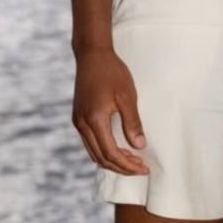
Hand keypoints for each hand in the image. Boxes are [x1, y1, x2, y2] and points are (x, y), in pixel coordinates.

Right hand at [71, 47, 149, 174]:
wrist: (92, 54)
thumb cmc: (112, 72)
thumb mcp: (127, 96)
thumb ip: (132, 122)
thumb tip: (139, 146)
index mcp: (94, 120)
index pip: (111, 153)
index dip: (127, 164)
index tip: (144, 168)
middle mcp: (82, 124)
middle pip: (101, 158)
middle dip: (121, 167)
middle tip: (141, 168)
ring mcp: (78, 121)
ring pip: (94, 153)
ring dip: (112, 161)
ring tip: (132, 161)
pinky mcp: (78, 117)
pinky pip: (90, 143)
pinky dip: (104, 151)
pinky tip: (118, 148)